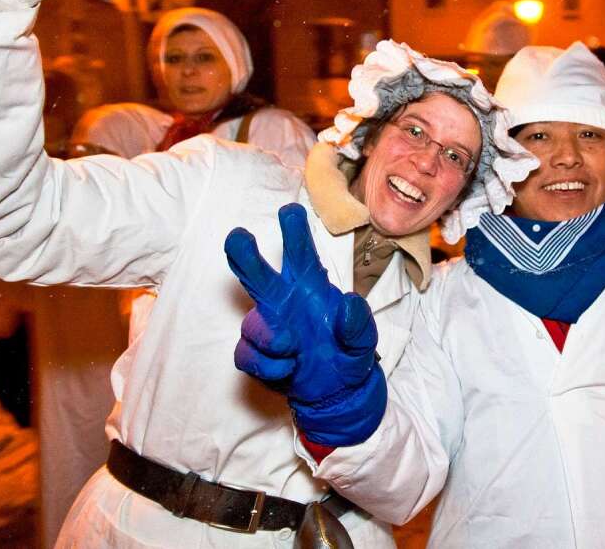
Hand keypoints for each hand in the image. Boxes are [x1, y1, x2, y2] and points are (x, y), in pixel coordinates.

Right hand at [225, 203, 385, 445]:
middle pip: (256, 272)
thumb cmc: (348, 351)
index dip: (294, 231)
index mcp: (308, 284)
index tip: (290, 213)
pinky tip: (287, 368)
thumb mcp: (365, 338)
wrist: (338, 392)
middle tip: (238, 236)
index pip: (300, 251)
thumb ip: (358, 322)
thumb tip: (348, 304)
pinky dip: (266, 362)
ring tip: (290, 346)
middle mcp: (282, 300)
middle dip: (244, 252)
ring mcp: (268, 327)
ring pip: (251, 321)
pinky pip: (247, 354)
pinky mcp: (258, 355)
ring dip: (267, 333)